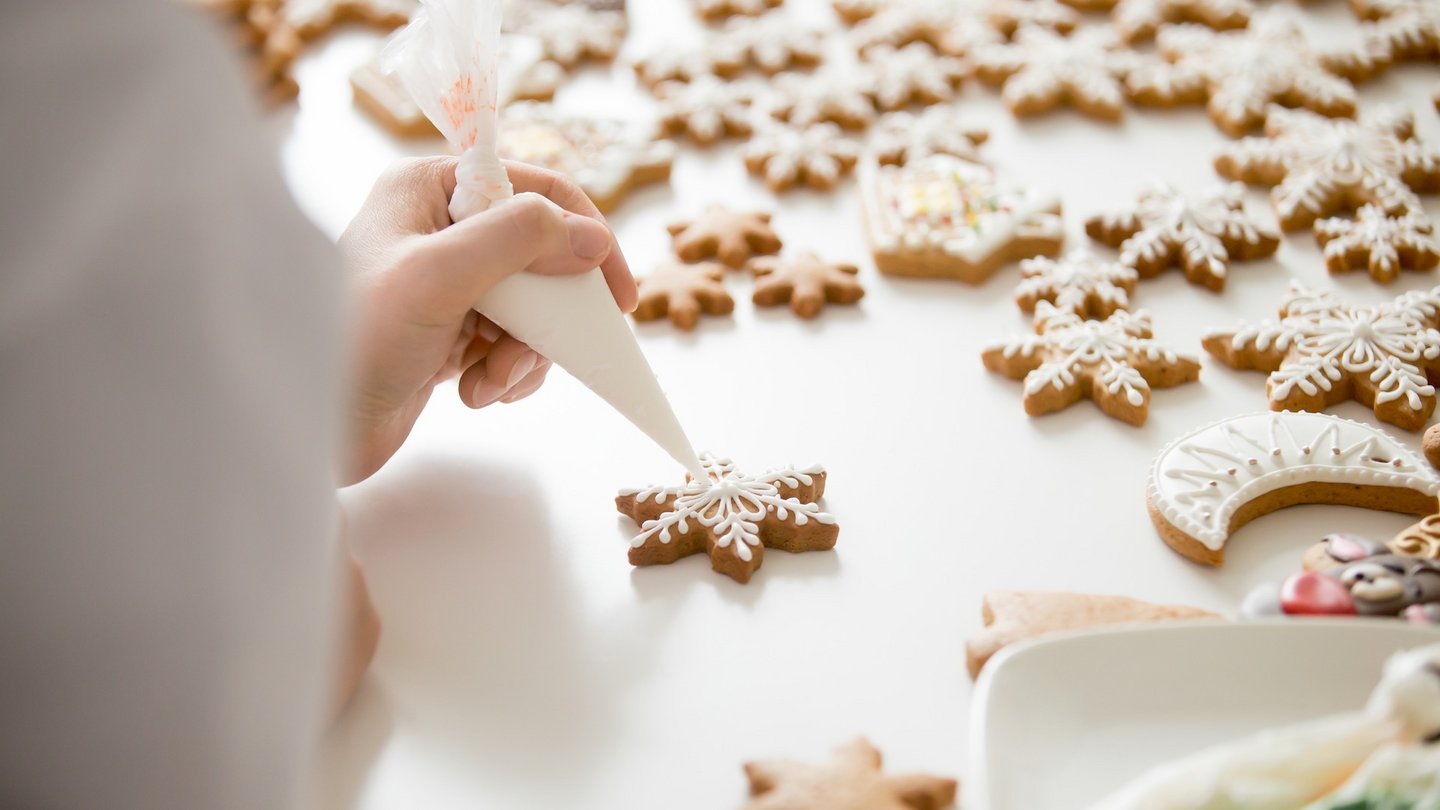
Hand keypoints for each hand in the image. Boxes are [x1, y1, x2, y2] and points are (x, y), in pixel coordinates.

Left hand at [338, 157, 635, 484]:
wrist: (308, 427)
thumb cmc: (354, 342)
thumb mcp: (437, 276)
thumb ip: (517, 241)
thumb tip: (591, 236)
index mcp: (428, 188)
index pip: (536, 190)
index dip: (586, 236)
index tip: (616, 295)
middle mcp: (438, 227)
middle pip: (541, 256)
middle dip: (546, 315)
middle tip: (537, 354)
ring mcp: (445, 283)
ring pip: (533, 308)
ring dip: (524, 353)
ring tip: (487, 382)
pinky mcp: (447, 332)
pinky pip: (512, 343)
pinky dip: (506, 372)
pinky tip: (474, 392)